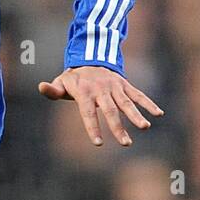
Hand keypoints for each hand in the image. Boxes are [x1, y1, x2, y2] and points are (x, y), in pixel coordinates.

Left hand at [38, 66, 162, 146]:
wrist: (91, 57)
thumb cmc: (74, 78)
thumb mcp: (61, 82)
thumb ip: (52, 90)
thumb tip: (40, 87)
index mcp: (85, 92)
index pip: (88, 113)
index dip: (93, 127)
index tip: (98, 143)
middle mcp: (102, 90)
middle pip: (111, 111)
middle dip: (118, 127)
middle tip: (126, 143)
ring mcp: (115, 86)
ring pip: (126, 102)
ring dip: (136, 115)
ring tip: (145, 127)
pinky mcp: (125, 84)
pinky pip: (138, 94)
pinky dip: (148, 103)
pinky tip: (158, 113)